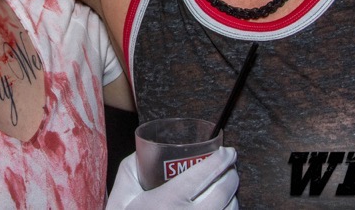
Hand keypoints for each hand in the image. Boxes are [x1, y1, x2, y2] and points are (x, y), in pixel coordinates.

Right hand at [106, 147, 238, 208]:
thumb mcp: (122, 196)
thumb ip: (133, 168)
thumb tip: (148, 151)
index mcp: (168, 202)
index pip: (203, 174)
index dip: (220, 160)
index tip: (228, 151)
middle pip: (223, 191)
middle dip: (231, 174)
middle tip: (229, 164)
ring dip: (233, 194)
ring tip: (227, 184)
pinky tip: (223, 205)